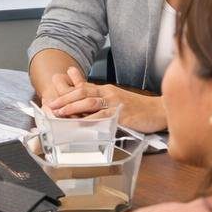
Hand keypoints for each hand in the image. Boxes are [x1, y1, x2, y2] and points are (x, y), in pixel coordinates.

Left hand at [44, 67, 166, 132]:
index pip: (83, 87)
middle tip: (51, 106)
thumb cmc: (140, 109)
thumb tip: (86, 108)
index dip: (66, 92)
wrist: (160, 111)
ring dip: (73, 107)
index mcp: (107, 90)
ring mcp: (116, 103)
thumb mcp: (119, 101)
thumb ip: (103, 102)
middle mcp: (109, 93)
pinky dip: (90, 120)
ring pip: (90, 102)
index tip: (53, 99)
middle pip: (83, 92)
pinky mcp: (122, 115)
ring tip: (60, 113)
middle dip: (65, 98)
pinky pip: (103, 116)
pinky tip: (80, 124)